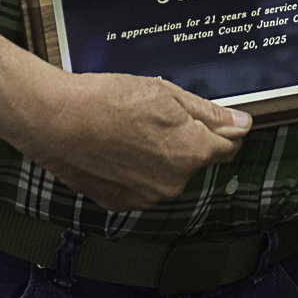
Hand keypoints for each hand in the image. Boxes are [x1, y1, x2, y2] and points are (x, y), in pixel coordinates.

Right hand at [8, 69, 250, 211]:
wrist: (56, 120)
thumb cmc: (107, 101)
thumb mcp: (166, 94)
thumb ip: (209, 114)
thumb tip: (241, 124)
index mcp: (191, 152)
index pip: (228, 146)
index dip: (223, 128)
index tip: (216, 119)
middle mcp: (174, 182)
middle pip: (195, 159)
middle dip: (185, 140)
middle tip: (156, 115)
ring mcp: (146, 197)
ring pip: (166, 173)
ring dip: (158, 156)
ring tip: (130, 129)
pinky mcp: (120, 203)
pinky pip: (140, 185)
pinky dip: (134, 169)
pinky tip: (116, 147)